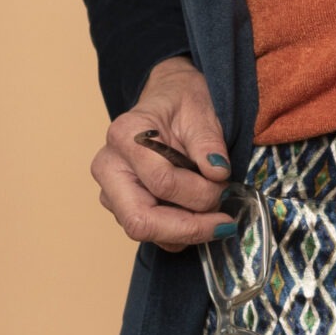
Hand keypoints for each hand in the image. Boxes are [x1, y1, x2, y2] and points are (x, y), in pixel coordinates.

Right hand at [90, 56, 232, 251]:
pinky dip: (180, 232)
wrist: (167, 101)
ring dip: (187, 231)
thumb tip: (217, 173)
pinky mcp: (122, 207)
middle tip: (224, 223)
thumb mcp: (201, 109)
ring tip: (216, 212)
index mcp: (125, 135)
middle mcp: (109, 167)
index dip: (199, 193)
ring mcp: (111, 191)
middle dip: (188, 228)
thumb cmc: (181, 101)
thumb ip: (208, 142)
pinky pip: (151, 233)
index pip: (161, 182)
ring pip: (145, 232)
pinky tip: (202, 215)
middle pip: (140, 221)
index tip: (225, 186)